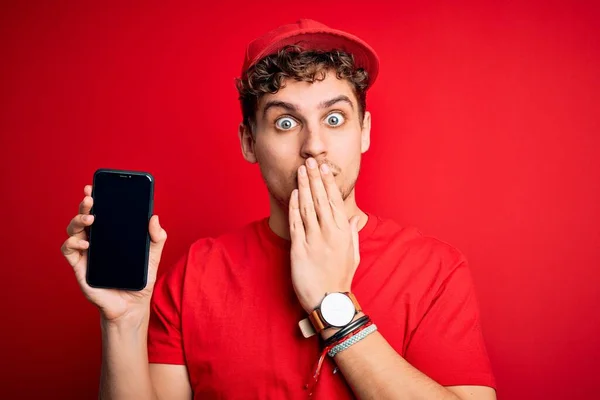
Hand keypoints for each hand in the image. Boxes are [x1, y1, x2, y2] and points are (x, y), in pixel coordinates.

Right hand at [61, 185, 167, 322]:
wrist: (132, 307)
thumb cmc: (140, 281)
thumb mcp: (153, 257)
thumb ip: (157, 238)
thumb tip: (154, 217)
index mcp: (112, 235)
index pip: (101, 212)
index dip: (95, 198)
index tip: (94, 186)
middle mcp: (97, 240)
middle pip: (85, 216)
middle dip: (85, 204)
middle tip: (91, 198)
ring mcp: (87, 253)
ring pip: (74, 229)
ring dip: (78, 220)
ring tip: (91, 217)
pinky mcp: (80, 266)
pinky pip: (69, 249)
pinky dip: (74, 242)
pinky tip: (87, 241)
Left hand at [288, 158, 360, 312]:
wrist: (328, 301)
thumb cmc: (341, 278)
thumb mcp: (353, 254)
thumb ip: (352, 234)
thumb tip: (354, 218)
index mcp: (343, 233)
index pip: (334, 201)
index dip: (328, 183)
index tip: (324, 169)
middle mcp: (329, 233)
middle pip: (320, 200)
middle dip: (314, 179)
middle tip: (309, 162)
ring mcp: (313, 240)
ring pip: (307, 208)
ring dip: (303, 188)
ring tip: (300, 172)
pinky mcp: (299, 249)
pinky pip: (296, 223)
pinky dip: (294, 207)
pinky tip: (293, 194)